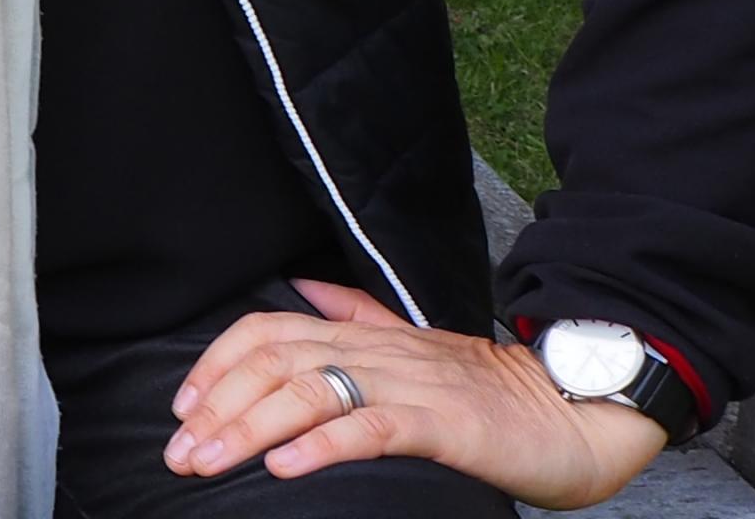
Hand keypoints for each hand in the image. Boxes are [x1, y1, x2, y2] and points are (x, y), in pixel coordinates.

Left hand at [166, 280, 668, 508]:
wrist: (577, 411)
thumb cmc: (490, 391)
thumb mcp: (412, 346)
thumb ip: (355, 315)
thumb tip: (301, 287)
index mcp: (364, 334)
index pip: (268, 330)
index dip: (216, 363)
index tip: (181, 407)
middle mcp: (377, 351)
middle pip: (274, 362)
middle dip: (216, 405)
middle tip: (177, 452)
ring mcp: (410, 385)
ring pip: (310, 391)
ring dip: (249, 428)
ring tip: (209, 462)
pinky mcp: (444, 423)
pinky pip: (372, 427)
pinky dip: (321, 444)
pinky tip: (285, 466)